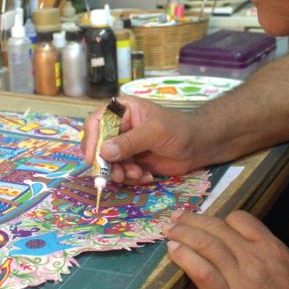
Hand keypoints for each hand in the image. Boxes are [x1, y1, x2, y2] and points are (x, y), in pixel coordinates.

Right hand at [80, 96, 200, 182]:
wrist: (198, 147)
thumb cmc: (178, 130)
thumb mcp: (154, 132)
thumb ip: (130, 141)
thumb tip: (104, 151)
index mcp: (121, 111)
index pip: (96, 122)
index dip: (91, 140)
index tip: (94, 158)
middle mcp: (119, 128)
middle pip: (98, 146)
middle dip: (107, 163)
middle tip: (118, 174)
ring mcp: (124, 146)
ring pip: (108, 163)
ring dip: (120, 172)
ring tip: (138, 174)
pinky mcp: (131, 161)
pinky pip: (120, 172)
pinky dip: (130, 178)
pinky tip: (146, 176)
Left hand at [164, 210, 288, 288]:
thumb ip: (273, 257)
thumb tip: (248, 248)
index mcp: (275, 251)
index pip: (242, 220)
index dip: (221, 220)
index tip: (210, 224)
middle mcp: (257, 260)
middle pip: (219, 228)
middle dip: (195, 220)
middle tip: (178, 218)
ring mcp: (242, 280)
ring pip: (207, 244)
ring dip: (184, 234)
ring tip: (170, 231)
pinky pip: (202, 271)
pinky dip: (185, 257)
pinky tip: (174, 251)